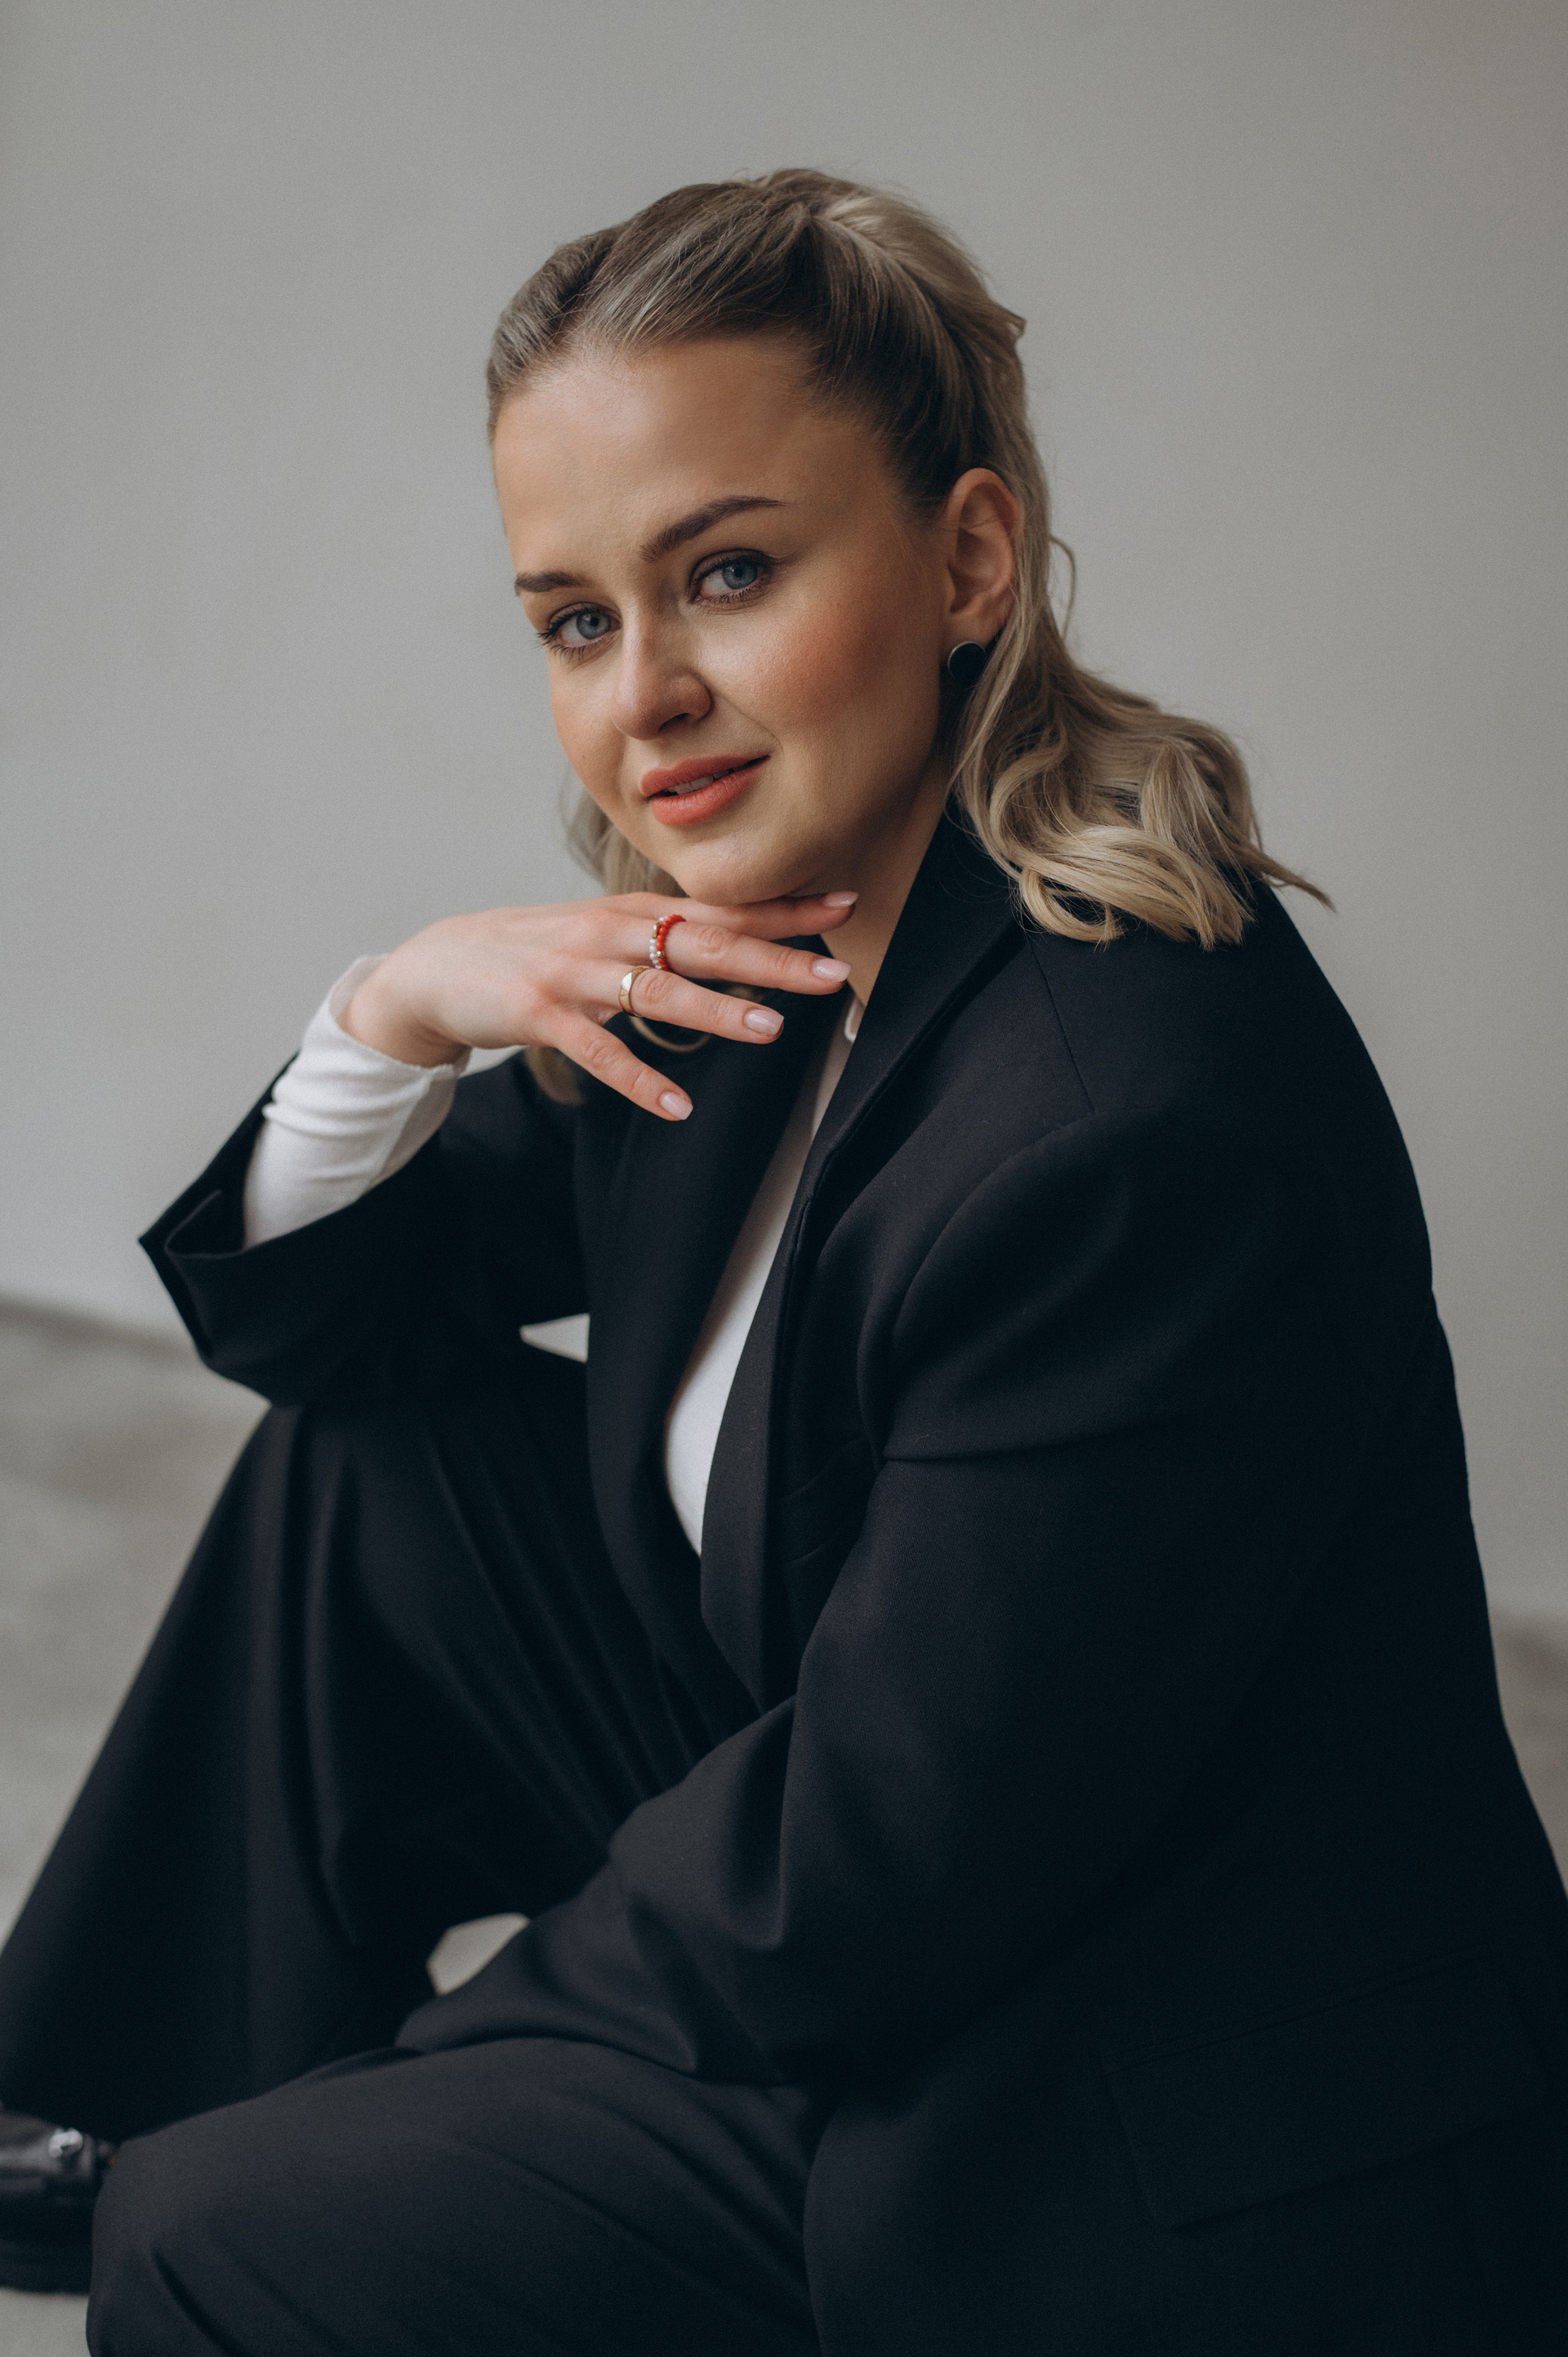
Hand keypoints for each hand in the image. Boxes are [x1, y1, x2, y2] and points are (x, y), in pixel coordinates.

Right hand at [340, 891, 856, 1120]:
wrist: (438, 965)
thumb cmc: (534, 950)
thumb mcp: (603, 932)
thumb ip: (664, 936)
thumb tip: (739, 940)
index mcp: (633, 912)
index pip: (723, 908)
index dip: (784, 909)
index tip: (846, 907)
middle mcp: (610, 933)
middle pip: (704, 943)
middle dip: (772, 958)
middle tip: (834, 976)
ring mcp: (574, 972)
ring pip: (658, 992)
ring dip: (716, 1012)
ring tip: (771, 1031)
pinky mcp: (539, 1014)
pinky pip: (599, 1052)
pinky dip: (638, 1080)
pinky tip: (679, 1107)